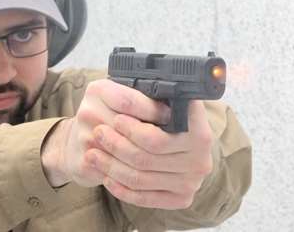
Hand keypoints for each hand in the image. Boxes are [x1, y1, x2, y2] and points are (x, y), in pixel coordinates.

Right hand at [41, 79, 171, 186]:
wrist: (72, 144)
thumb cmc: (105, 118)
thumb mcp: (118, 99)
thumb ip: (140, 98)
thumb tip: (177, 105)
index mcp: (99, 90)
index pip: (130, 100)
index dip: (154, 110)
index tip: (172, 117)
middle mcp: (88, 111)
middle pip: (129, 127)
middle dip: (156, 136)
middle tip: (176, 141)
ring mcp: (84, 138)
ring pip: (126, 152)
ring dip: (150, 157)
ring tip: (166, 157)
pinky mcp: (84, 162)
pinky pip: (117, 171)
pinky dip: (136, 173)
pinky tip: (151, 173)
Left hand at [88, 99, 213, 209]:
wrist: (187, 146)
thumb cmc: (170, 118)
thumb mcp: (169, 102)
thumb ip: (157, 99)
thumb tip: (135, 94)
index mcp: (200, 132)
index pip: (157, 138)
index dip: (132, 130)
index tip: (115, 119)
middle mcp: (200, 160)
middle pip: (146, 157)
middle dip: (116, 145)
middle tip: (98, 132)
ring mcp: (191, 182)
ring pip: (140, 178)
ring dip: (112, 166)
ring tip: (93, 153)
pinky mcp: (181, 199)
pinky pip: (145, 197)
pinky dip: (121, 188)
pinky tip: (106, 176)